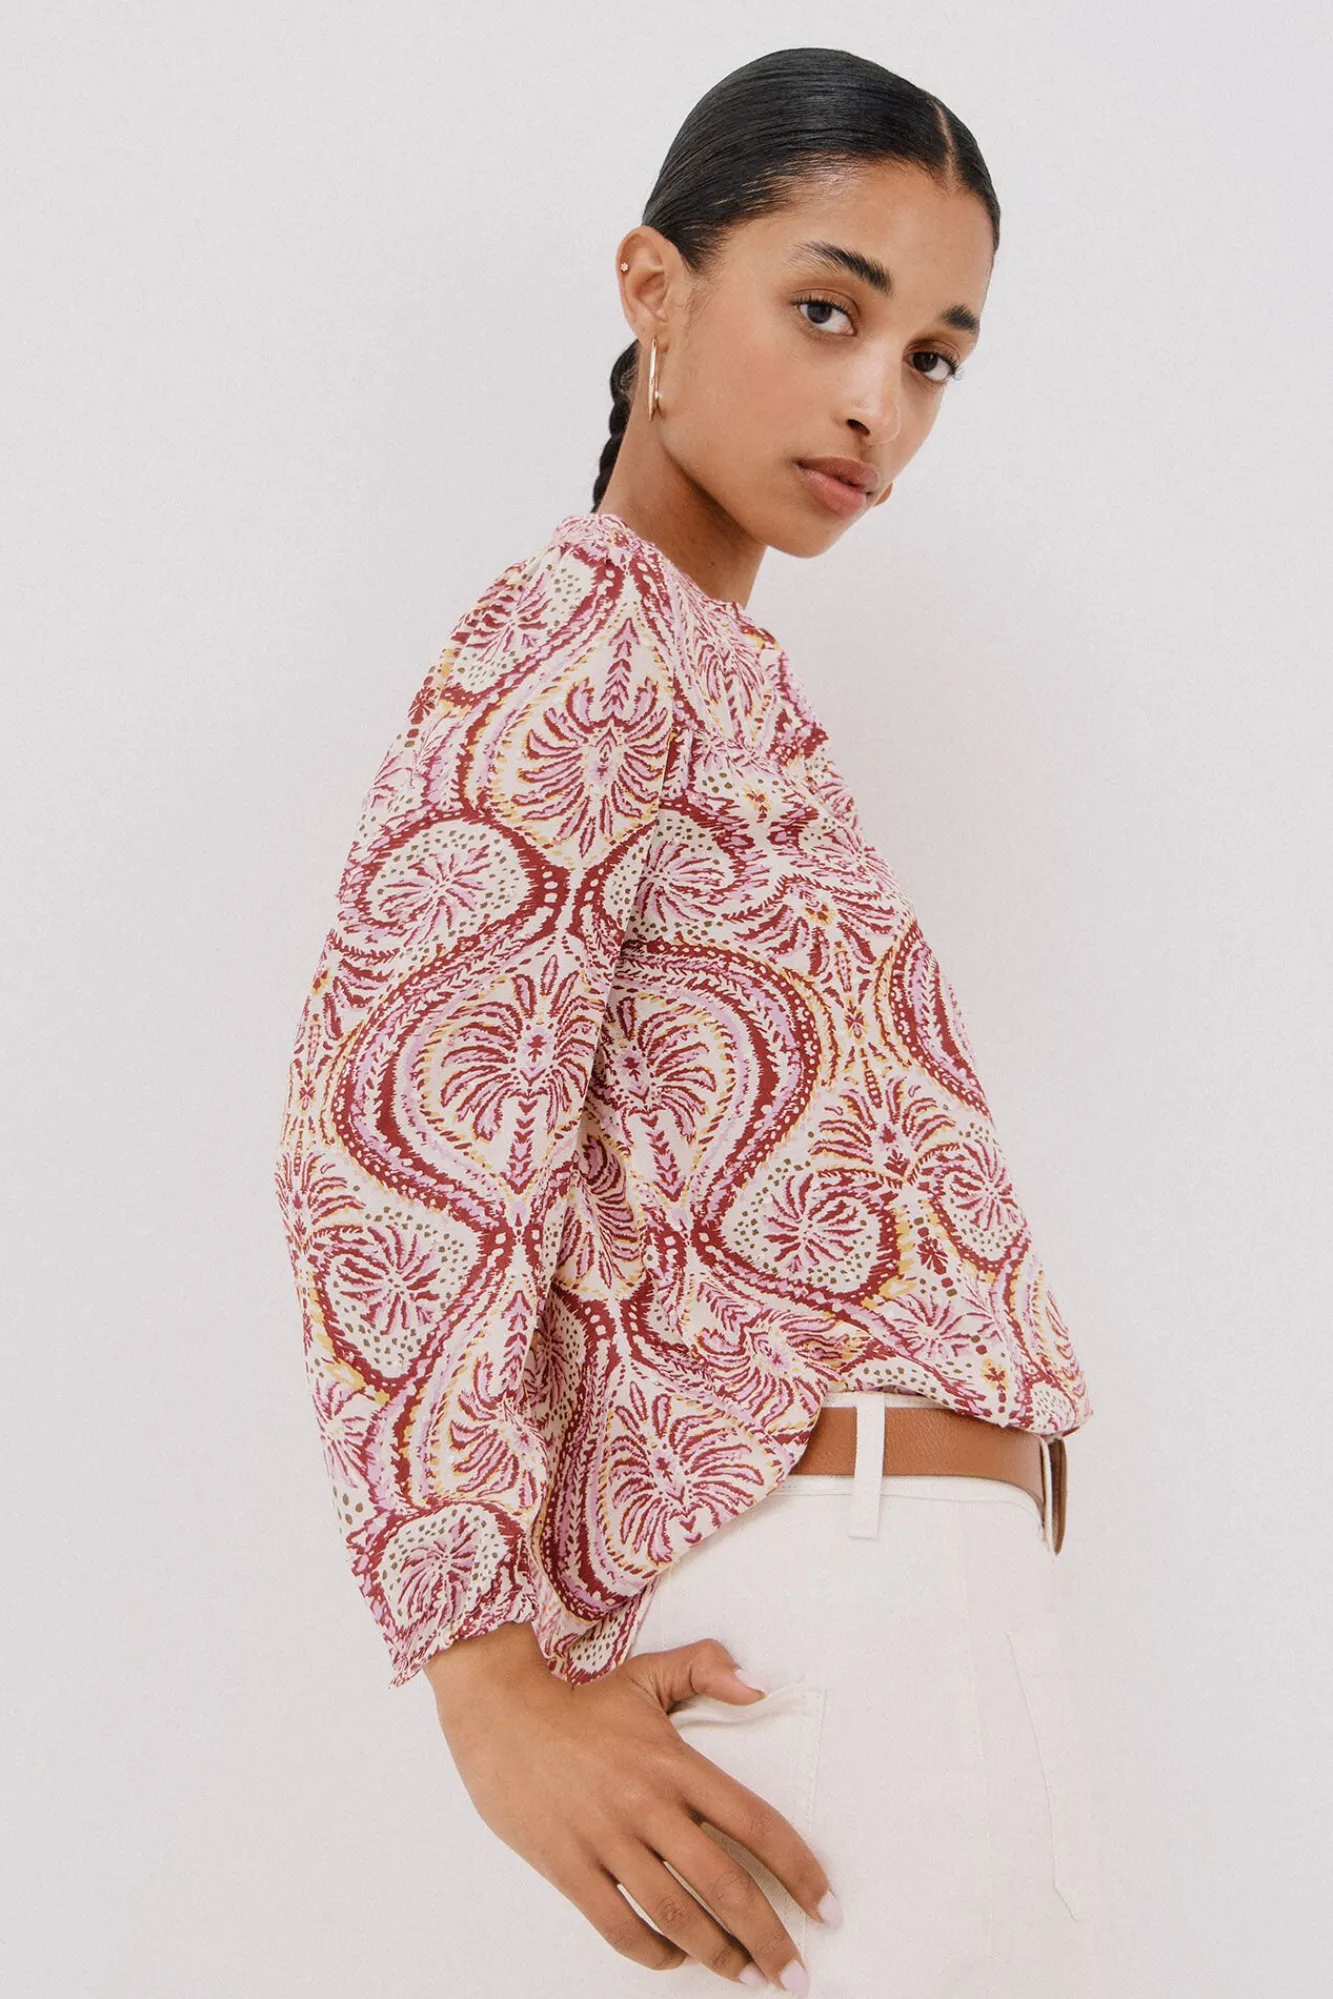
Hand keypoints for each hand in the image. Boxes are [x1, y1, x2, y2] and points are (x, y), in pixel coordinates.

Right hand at [426, 1623, 838, 1987]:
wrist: (498, 1710)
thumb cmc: (578, 1701)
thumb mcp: (646, 1675)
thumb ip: (706, 1670)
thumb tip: (759, 1688)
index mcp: (674, 1763)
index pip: (754, 1824)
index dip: (798, 1870)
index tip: (826, 1907)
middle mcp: (647, 1805)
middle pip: (725, 1884)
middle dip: (770, 1938)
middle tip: (796, 1975)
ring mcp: (606, 1839)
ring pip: (677, 1914)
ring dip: (719, 1955)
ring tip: (747, 1976)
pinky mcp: (568, 1866)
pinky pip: (620, 1925)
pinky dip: (655, 1952)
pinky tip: (677, 1958)